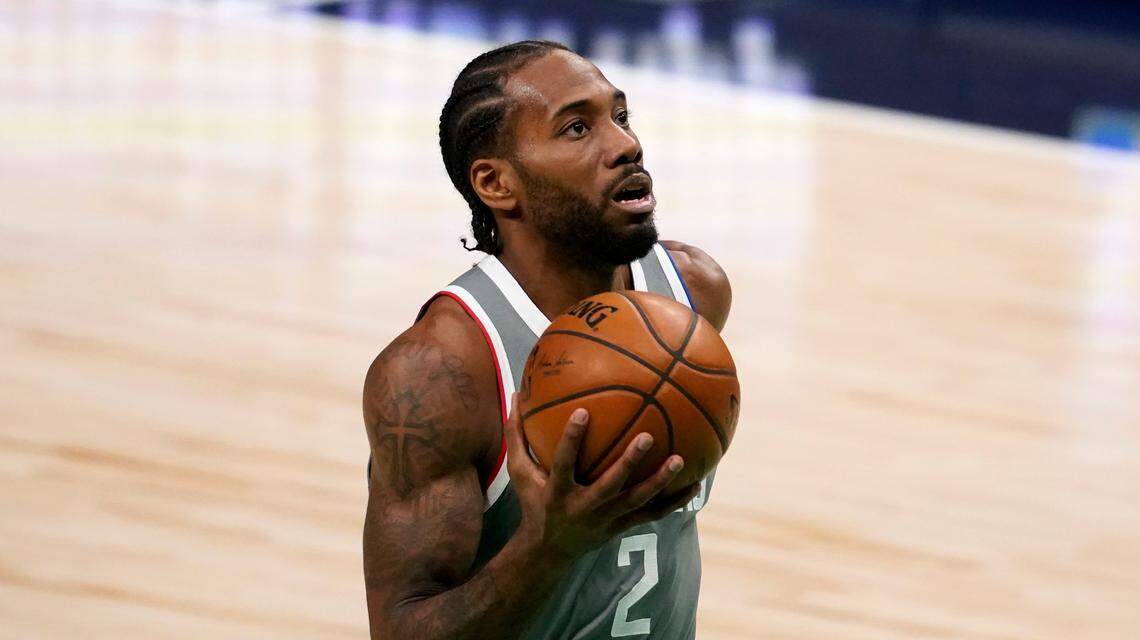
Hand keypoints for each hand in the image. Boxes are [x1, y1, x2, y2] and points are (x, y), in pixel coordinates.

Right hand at [504, 393, 701, 562]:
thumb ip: (516, 434)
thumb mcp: (520, 472)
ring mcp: (606, 519)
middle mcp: (584, 507)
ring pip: (637, 501)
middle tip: (647, 436)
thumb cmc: (534, 501)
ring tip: (679, 460)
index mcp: (558, 492)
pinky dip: (675, 500)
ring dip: (659, 482)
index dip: (572, 440)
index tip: (583, 412)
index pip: (564, 464)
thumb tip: (514, 393)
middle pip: (610, 485)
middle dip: (628, 463)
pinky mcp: (622, 527)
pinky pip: (654, 514)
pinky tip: (696, 482)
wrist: (549, 550)